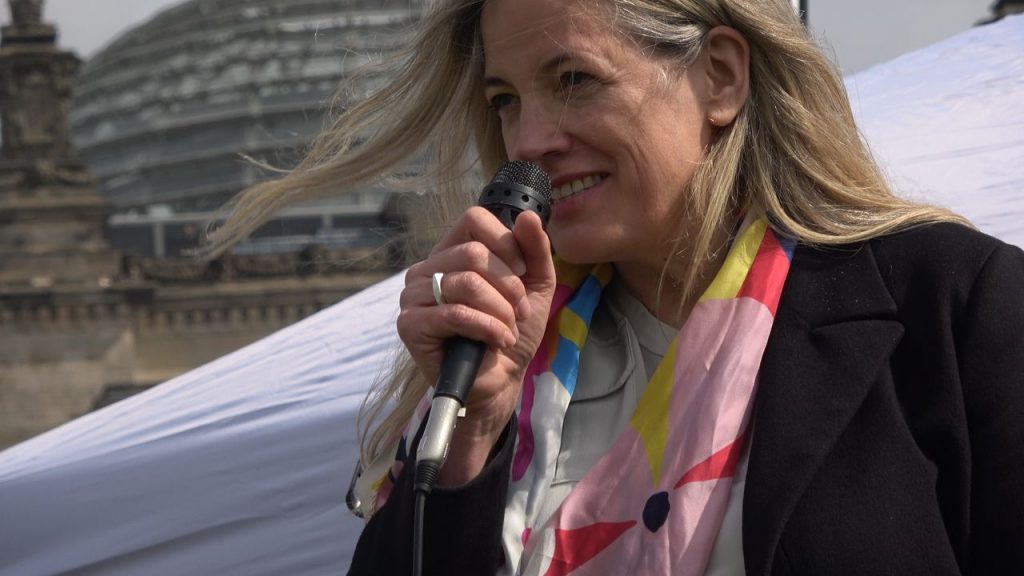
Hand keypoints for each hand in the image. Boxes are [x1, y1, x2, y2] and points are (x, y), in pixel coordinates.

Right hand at [397, 207, 554, 483]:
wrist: (501, 380)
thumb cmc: (511, 330)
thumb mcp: (535, 286)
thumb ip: (535, 250)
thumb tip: (528, 216)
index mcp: (452, 251)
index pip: (474, 219)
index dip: (506, 243)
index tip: (521, 273)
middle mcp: (427, 268)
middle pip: (474, 253)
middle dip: (509, 286)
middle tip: (516, 311)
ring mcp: (413, 296)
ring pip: (466, 283)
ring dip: (500, 310)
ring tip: (507, 329)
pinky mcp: (410, 325)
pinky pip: (454, 313)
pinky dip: (487, 328)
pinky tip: (497, 340)